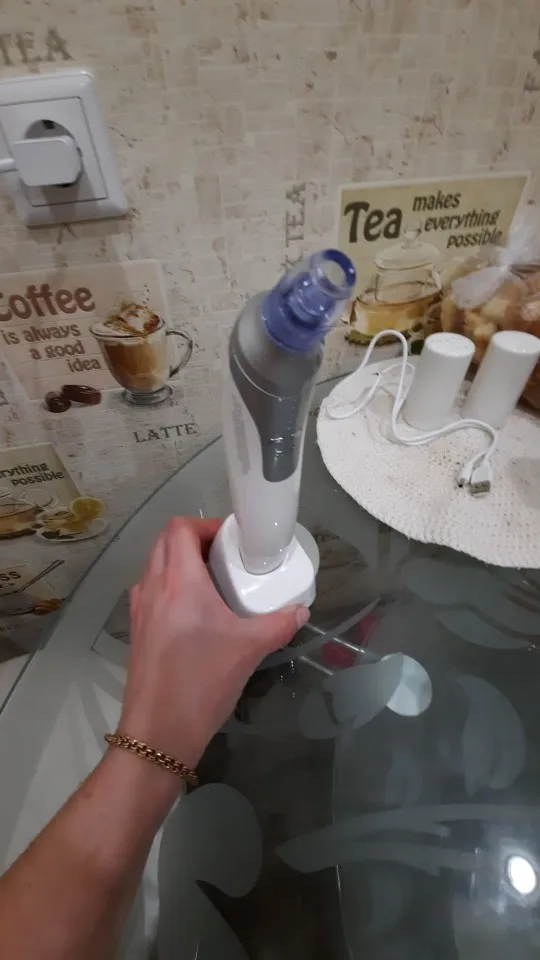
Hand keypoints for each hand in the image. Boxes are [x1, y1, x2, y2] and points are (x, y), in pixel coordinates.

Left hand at [119, 517, 308, 768]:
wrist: (159, 731)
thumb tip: (300, 610)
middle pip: (164, 542)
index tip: (232, 538)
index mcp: (179, 582)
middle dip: (194, 539)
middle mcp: (153, 587)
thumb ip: (279, 624)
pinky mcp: (136, 630)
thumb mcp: (250, 649)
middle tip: (225, 555)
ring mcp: (140, 609)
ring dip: (180, 562)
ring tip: (213, 580)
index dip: (206, 524)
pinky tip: (195, 612)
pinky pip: (151, 590)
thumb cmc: (203, 681)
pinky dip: (170, 586)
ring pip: (155, 565)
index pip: (180, 529)